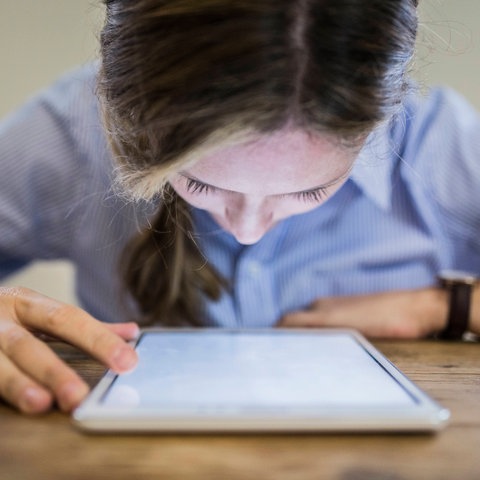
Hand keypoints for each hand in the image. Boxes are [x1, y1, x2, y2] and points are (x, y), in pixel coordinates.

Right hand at [0, 286, 138, 413]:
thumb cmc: (7, 315)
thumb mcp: (41, 312)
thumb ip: (85, 326)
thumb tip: (131, 333)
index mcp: (28, 304)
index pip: (69, 319)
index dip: (98, 340)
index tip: (127, 361)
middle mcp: (1, 318)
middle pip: (29, 344)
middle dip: (54, 370)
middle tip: (80, 396)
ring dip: (18, 385)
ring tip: (41, 404)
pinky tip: (19, 402)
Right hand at [278, 288, 447, 338]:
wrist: (416, 309)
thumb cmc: (387, 321)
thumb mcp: (352, 334)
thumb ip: (320, 336)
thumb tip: (294, 341)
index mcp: (321, 312)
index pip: (287, 322)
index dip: (274, 334)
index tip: (266, 349)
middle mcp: (324, 306)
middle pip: (295, 321)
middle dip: (284, 336)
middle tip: (280, 357)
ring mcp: (335, 306)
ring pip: (308, 321)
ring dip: (299, 334)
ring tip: (297, 355)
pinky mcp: (347, 309)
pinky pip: (322, 320)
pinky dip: (314, 332)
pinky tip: (322, 346)